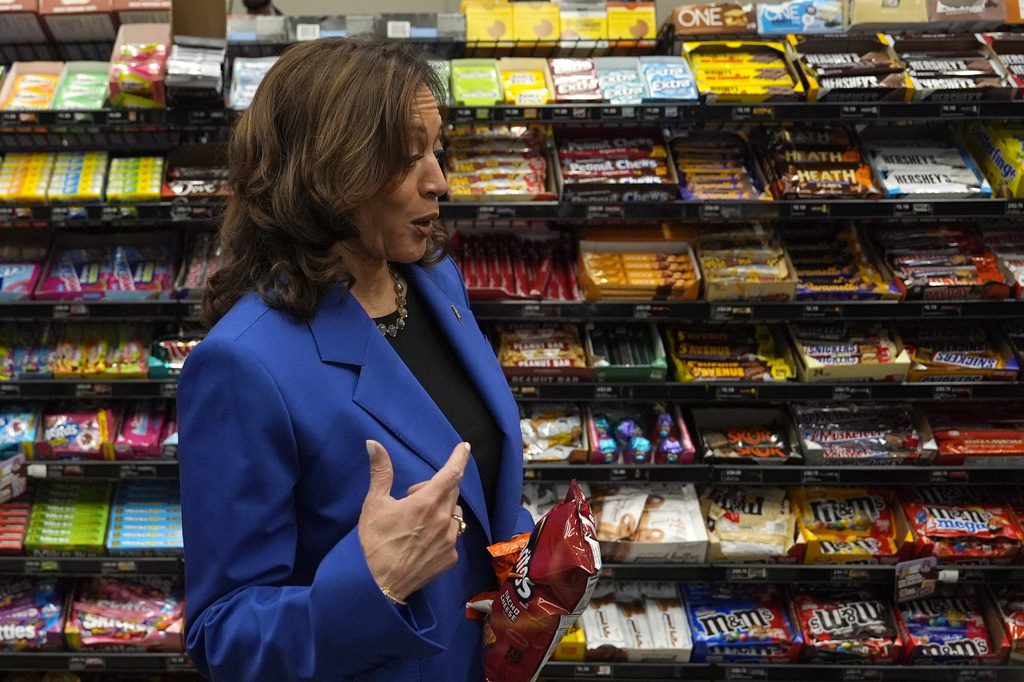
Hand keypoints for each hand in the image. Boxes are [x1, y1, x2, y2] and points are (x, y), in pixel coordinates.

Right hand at [359, 440, 469, 601]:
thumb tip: (373, 444)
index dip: (458, 458)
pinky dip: (442, 532)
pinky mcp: (450, 558)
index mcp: (427, 502)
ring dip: (442, 509)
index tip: (464, 447)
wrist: (379, 585)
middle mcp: (443, 519)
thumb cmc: (375, 542)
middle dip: (437, 487)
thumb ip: (380, 471)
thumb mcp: (374, 504)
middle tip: (413, 497)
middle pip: (452, 492)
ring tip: (418, 521)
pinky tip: (423, 540)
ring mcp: (449, 540)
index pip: (451, 473)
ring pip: (454, 514)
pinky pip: (452, 536)